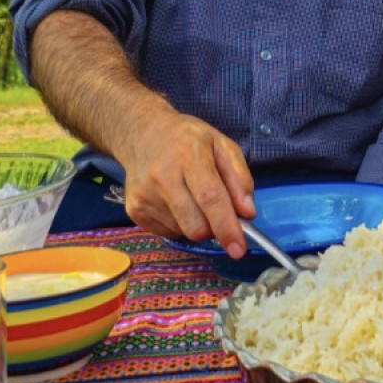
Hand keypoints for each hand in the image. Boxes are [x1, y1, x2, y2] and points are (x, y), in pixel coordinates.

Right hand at [118, 112, 256, 255]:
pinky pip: (169, 233)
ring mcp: (144, 196)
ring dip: (197, 224)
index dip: (226, 226)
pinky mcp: (134, 211)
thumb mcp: (222, 145)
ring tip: (192, 197)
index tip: (238, 248)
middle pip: (196, 224)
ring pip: (184, 232)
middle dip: (215, 228)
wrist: (143, 134)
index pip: (209, 197)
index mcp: (188, 156)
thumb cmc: (188, 140)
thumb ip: (240, 178)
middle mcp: (162, 177)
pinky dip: (181, 224)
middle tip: (219, 211)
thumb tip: (248, 213)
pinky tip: (176, 202)